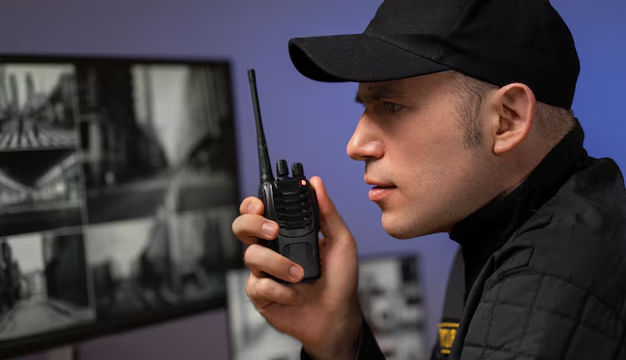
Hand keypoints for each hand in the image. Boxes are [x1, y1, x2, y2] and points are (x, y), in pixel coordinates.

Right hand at [232, 176, 362, 359]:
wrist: (338, 316)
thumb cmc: (340, 280)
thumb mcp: (341, 241)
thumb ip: (327, 212)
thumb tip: (317, 183)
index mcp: (286, 233)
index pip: (260, 211)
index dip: (254, 203)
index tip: (262, 202)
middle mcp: (271, 249)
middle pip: (242, 227)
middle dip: (252, 223)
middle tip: (273, 231)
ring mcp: (264, 272)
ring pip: (251, 256)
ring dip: (277, 263)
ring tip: (299, 274)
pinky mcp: (261, 294)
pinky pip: (259, 285)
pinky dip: (280, 290)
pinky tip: (294, 295)